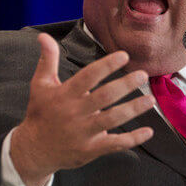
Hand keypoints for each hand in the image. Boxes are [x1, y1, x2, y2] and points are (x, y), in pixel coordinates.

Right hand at [10, 33, 154, 185]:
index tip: (124, 56)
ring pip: (112, 119)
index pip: (88, 76)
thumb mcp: (40, 84)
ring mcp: (83, 133)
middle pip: (104, 97)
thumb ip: (47, 59)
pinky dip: (133, 139)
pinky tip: (148, 131)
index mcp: (64, 94)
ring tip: (150, 99)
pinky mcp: (90, 149)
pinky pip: (115, 144)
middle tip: (142, 75)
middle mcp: (74, 113)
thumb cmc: (40, 112)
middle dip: (125, 85)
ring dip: (133, 109)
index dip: (106, 65)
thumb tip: (44, 36)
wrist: (35, 149)